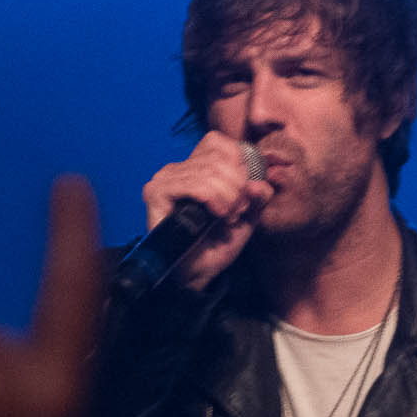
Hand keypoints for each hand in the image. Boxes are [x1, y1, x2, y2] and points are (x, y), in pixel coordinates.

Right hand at [141, 130, 269, 289]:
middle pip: (221, 158)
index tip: (244, 197)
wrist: (198, 273)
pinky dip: (214, 200)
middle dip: (239, 188)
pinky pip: (196, 185)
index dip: (240, 166)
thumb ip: (258, 195)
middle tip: (236, 212)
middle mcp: (178, 167)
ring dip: (229, 198)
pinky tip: (215, 215)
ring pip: (211, 172)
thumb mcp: (248, 216)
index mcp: (196, 165)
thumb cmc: (218, 243)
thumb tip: (259, 183)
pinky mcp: (157, 193)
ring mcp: (165, 179)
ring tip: (226, 218)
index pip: (220, 143)